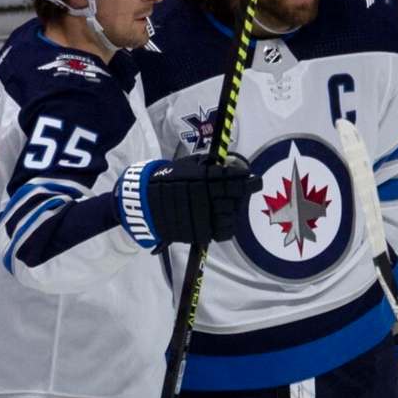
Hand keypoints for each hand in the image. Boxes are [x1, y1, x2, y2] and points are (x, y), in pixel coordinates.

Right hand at [116, 154, 261, 249]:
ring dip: (231, 212)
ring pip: (230, 218)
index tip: (254, 180)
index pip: (235, 180)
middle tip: (234, 193)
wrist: (143, 202)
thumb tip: (228, 164)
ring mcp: (202, 217)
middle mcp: (205, 198)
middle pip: (235, 199)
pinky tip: (219, 220)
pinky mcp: (198, 233)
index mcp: (203, 179)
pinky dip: (224, 227)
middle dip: (237, 196)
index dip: (248, 180)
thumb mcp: (187, 165)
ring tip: (225, 207)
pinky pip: (222, 232)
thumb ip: (208, 165)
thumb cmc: (167, 179)